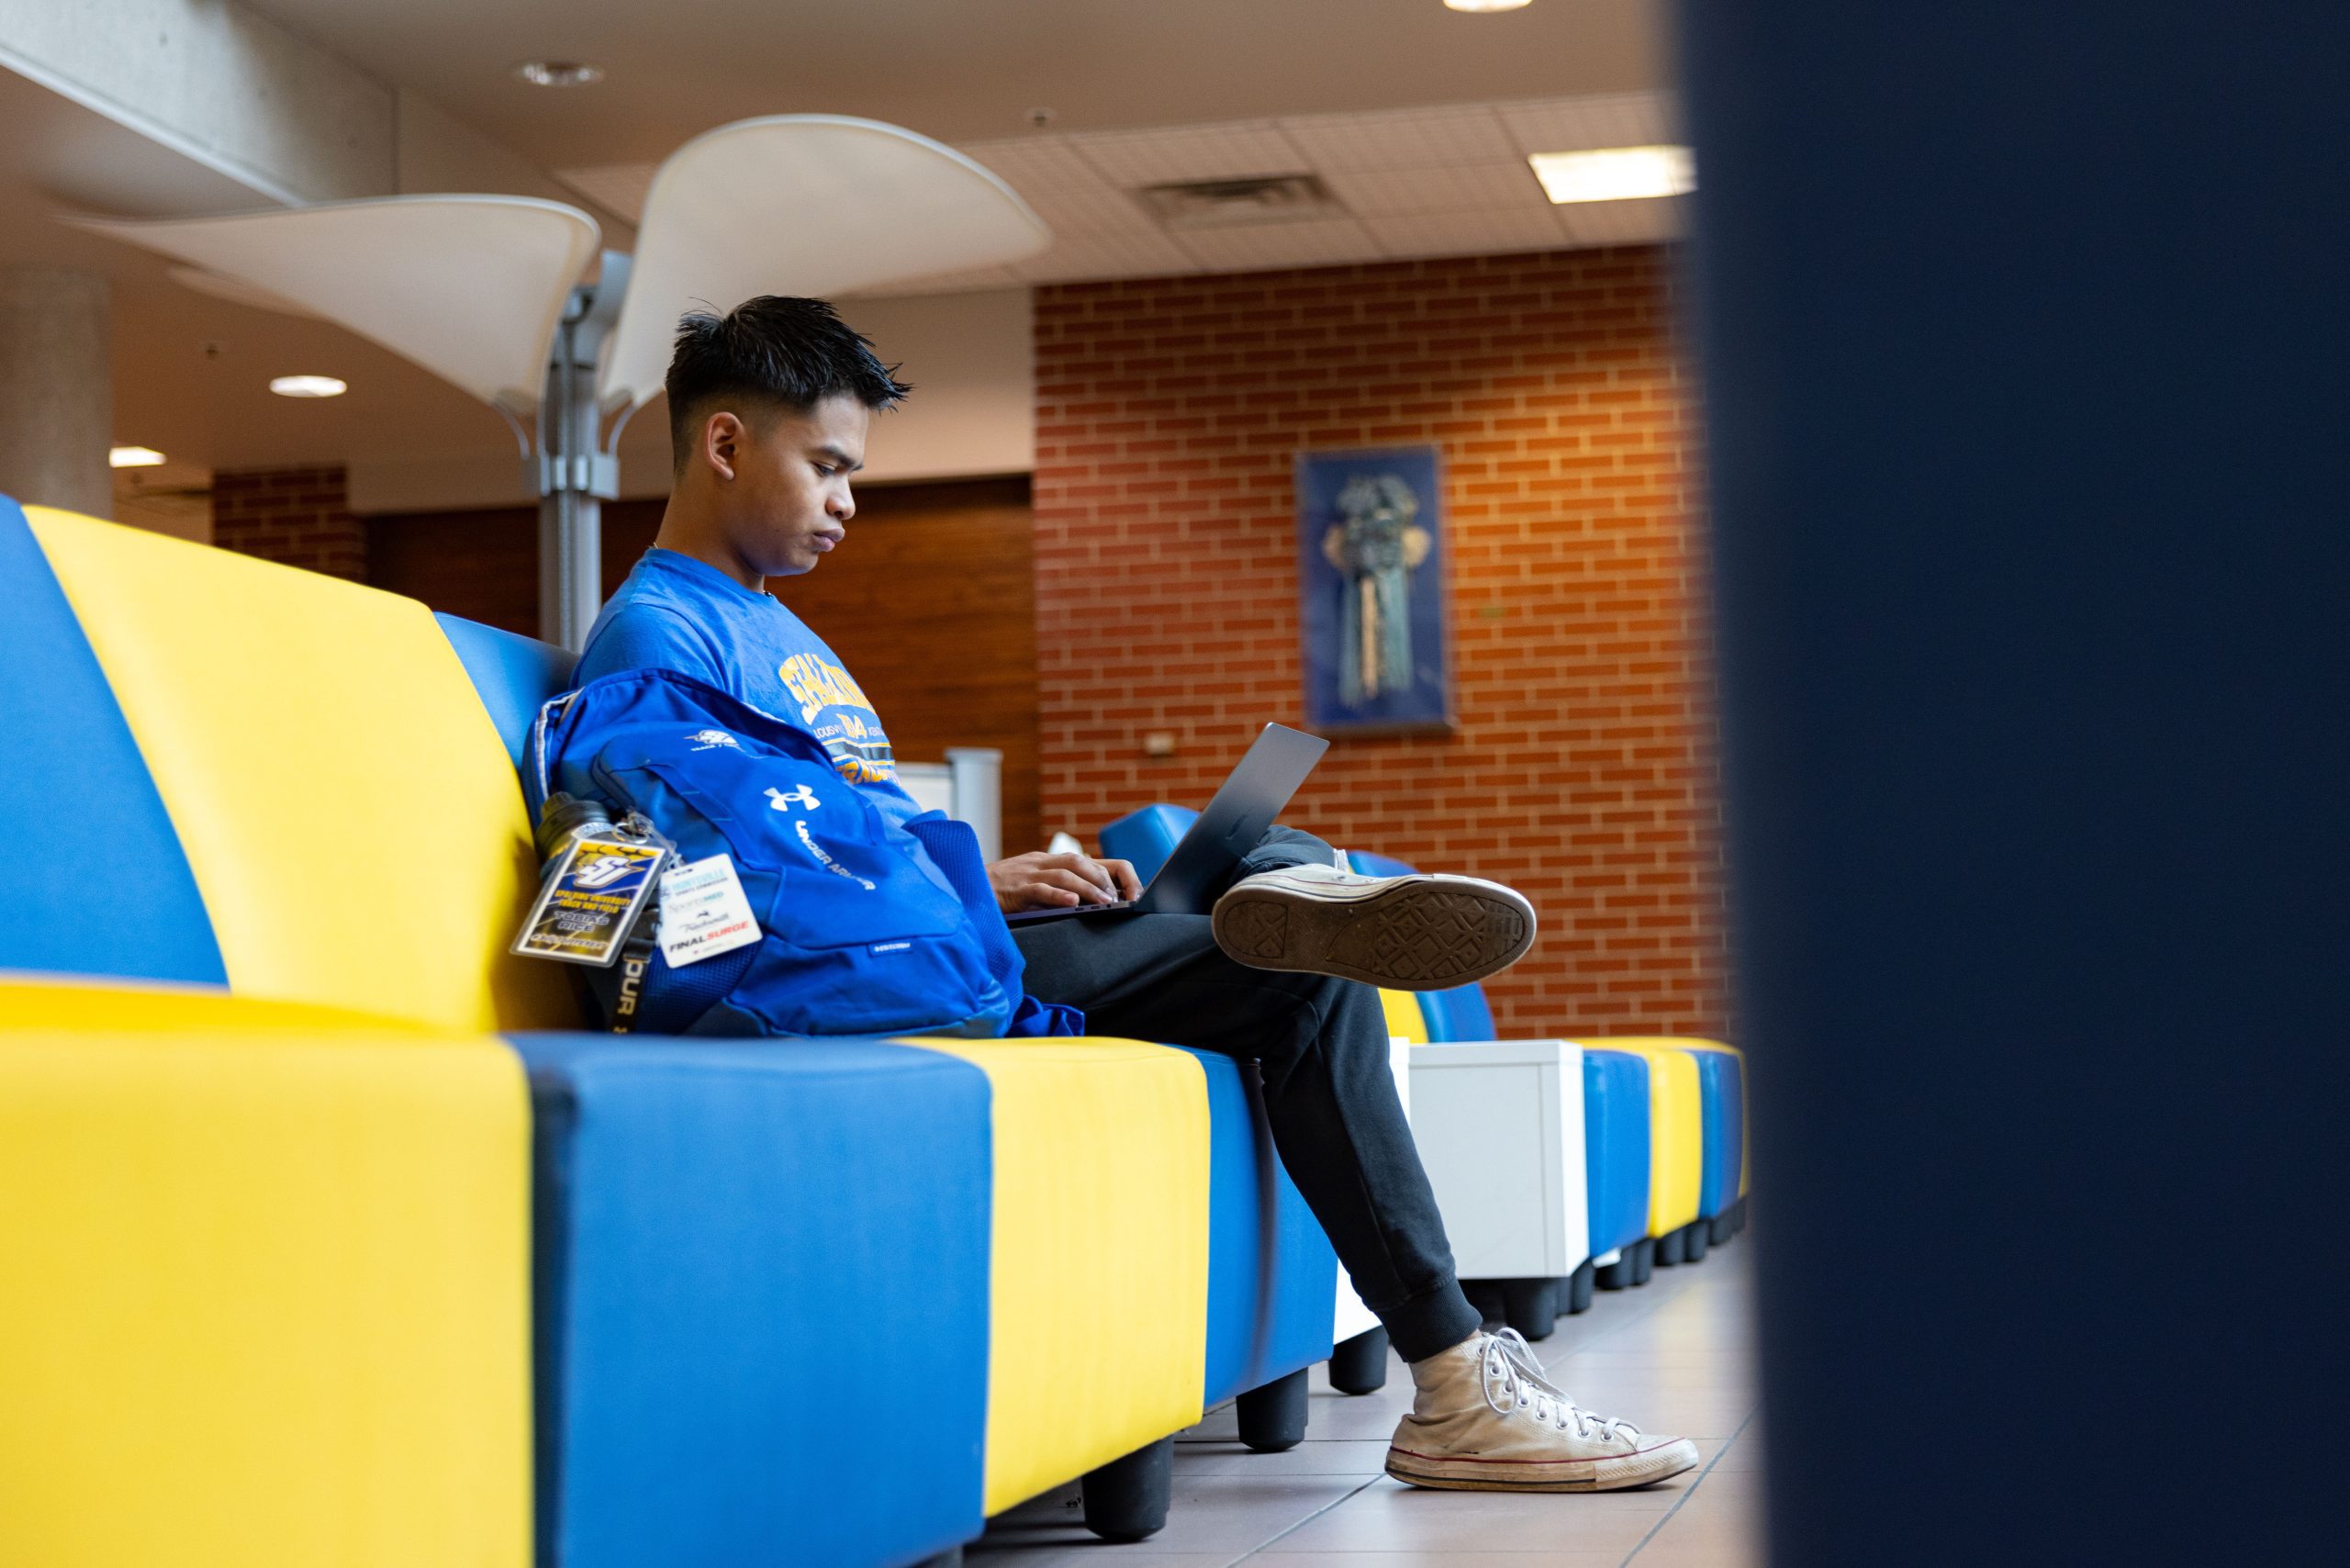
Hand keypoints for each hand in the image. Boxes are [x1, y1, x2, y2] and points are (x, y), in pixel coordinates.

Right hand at [989, 850, 1143, 912]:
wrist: (962, 887)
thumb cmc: (997, 892)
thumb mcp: (1028, 885)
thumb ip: (1052, 888)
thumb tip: (1084, 904)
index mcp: (1044, 861)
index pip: (1084, 859)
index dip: (1108, 872)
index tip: (1125, 892)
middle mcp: (1039, 862)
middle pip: (1079, 862)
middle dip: (1103, 879)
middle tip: (1119, 899)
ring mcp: (1026, 873)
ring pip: (1064, 873)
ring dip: (1088, 887)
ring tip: (1105, 903)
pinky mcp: (1014, 888)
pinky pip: (1039, 889)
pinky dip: (1058, 894)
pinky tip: (1072, 902)